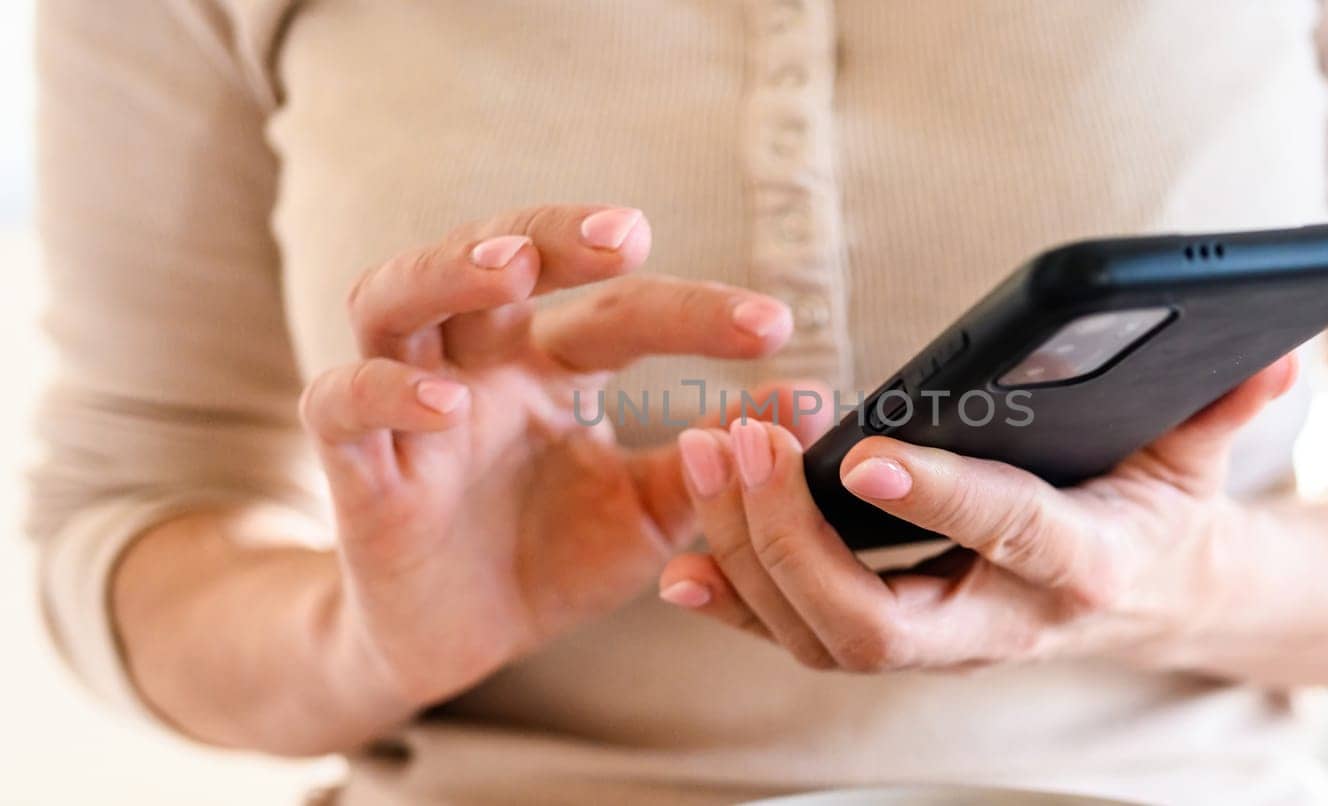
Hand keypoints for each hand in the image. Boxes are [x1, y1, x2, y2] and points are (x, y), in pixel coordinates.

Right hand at [299, 205, 804, 713]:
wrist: (458, 643)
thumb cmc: (551, 559)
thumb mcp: (650, 515)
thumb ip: (715, 464)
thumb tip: (808, 406)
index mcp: (549, 367)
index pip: (619, 310)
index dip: (693, 311)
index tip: (775, 327)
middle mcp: (476, 364)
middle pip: (494, 256)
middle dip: (554, 233)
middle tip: (627, 234)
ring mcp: (407, 404)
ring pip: (394, 299)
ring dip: (447, 271)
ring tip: (508, 268)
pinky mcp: (356, 465)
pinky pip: (344, 403)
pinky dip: (387, 392)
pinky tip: (445, 403)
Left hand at [658, 356, 1298, 672]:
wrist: (1153, 605)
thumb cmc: (1162, 519)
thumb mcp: (1197, 458)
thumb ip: (1222, 405)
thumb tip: (1274, 352)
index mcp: (1081, 567)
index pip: (1007, 536)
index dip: (939, 499)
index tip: (860, 449)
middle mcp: (1000, 624)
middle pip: (876, 622)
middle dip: (791, 535)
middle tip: (740, 433)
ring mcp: (940, 645)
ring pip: (821, 636)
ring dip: (749, 549)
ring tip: (708, 450)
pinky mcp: (895, 641)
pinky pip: (800, 639)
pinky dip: (737, 603)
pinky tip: (686, 558)